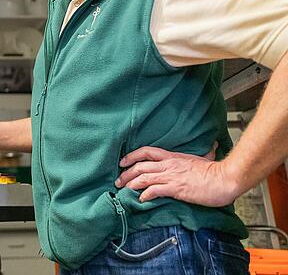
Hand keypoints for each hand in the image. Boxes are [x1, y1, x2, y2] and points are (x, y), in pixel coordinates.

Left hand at [114, 144, 240, 206]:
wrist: (226, 179)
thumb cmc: (217, 171)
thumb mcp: (206, 158)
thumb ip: (205, 153)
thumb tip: (213, 145)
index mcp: (173, 156)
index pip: (146, 152)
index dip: (131, 156)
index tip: (123, 162)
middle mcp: (169, 165)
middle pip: (140, 166)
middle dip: (126, 173)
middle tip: (118, 181)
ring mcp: (172, 176)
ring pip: (143, 177)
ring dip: (130, 184)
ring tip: (124, 190)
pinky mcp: (176, 189)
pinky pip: (154, 190)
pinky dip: (144, 195)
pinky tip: (141, 199)